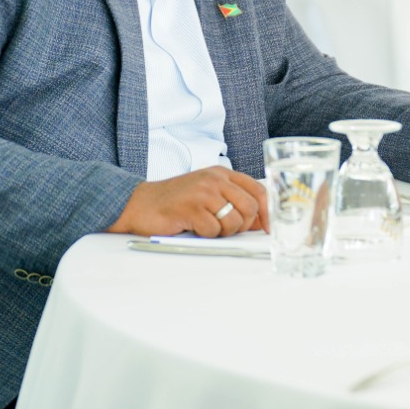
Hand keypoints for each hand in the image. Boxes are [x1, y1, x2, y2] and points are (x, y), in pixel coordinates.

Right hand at [107, 166, 268, 237]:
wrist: (141, 204)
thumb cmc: (176, 202)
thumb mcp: (208, 195)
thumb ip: (233, 203)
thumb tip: (261, 221)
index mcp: (222, 174)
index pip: (258, 190)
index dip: (267, 211)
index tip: (268, 228)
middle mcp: (214, 179)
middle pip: (249, 208)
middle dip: (242, 225)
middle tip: (224, 228)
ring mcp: (202, 192)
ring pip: (234, 221)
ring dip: (222, 231)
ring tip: (206, 226)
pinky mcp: (190, 208)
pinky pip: (213, 230)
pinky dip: (206, 235)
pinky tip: (193, 226)